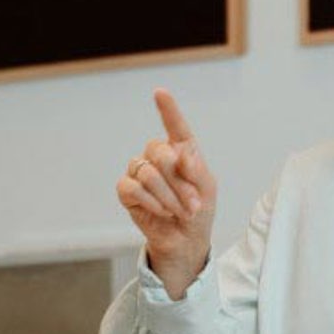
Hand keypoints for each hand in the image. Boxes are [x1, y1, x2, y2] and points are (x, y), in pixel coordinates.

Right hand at [116, 89, 216, 298]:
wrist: (185, 240)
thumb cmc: (198, 211)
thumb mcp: (207, 189)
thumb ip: (196, 169)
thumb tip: (182, 152)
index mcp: (181, 151)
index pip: (175, 126)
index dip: (167, 109)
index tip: (160, 93)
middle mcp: (157, 157)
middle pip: (160, 152)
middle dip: (179, 181)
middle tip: (193, 204)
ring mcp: (140, 172)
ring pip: (148, 173)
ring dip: (168, 196)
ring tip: (179, 211)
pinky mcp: (127, 191)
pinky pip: (132, 188)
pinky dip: (150, 201)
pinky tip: (161, 211)